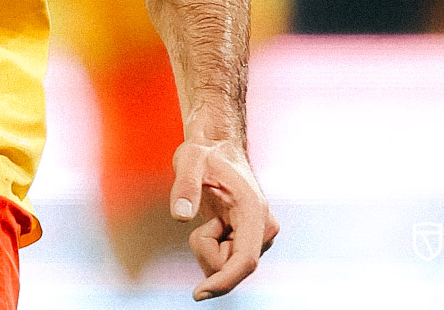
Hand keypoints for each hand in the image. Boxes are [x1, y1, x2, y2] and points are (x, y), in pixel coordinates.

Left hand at [171, 137, 278, 299]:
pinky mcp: (250, 242)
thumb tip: (180, 215)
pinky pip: (224, 261)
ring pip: (224, 266)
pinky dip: (211, 247)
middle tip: (204, 217)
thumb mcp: (189, 161)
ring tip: (210, 217)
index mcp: (254, 212)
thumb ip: (184, 186)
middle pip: (229, 266)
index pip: (245, 259)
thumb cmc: (205, 154)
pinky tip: (215, 223)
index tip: (199, 293)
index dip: (224, 281)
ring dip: (207, 248)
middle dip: (205, 249)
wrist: (218, 149)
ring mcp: (259, 238)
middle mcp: (264, 229)